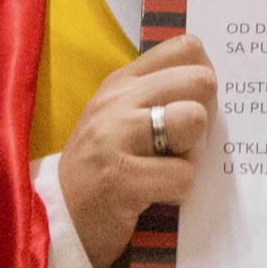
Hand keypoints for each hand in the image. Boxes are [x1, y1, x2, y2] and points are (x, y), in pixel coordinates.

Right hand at [58, 33, 216, 267]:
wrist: (55, 220)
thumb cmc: (101, 168)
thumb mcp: (122, 119)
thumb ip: (159, 96)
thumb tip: (212, 86)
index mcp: (122, 82)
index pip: (185, 48)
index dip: (203, 75)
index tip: (192, 104)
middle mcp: (118, 101)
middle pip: (200, 81)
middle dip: (205, 118)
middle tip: (182, 145)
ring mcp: (116, 137)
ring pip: (193, 120)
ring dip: (193, 153)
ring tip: (169, 168)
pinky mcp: (121, 179)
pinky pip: (183, 176)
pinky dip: (180, 192)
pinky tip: (157, 196)